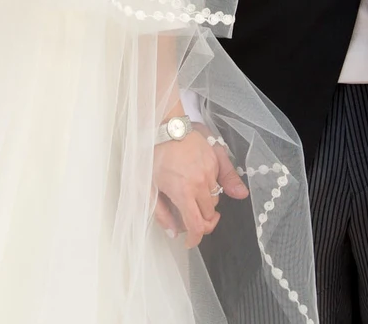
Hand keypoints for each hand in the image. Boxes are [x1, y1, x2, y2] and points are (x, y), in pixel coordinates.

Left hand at [152, 126, 247, 247]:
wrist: (164, 125)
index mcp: (183, 192)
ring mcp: (210, 170)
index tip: (190, 242)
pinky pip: (220, 181)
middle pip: (209, 215)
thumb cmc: (152, 155)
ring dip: (205, 205)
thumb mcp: (147, 186)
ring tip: (191, 198)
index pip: (197, 225)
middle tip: (189, 220)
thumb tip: (173, 232)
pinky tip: (203, 186)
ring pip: (215, 199)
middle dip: (201, 222)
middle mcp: (201, 183)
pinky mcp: (216, 159)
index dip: (195, 238)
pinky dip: (212, 187)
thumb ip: (161, 212)